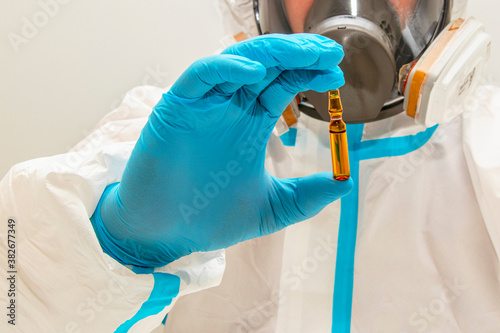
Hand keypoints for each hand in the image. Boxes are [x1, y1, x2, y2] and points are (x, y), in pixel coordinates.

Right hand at [91, 34, 352, 266]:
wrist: (165, 234)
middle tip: (330, 51)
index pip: (284, 83)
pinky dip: (226, 69)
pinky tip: (256, 74)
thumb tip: (345, 184)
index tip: (337, 72)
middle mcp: (230, 108)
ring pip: (238, 61)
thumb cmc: (209, 219)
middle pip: (267, 65)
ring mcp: (204, 105)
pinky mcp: (177, 108)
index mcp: (250, 123)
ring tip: (305, 53)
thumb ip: (306, 196)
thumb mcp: (271, 208)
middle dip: (299, 53)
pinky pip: (201, 76)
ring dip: (272, 53)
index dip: (310, 72)